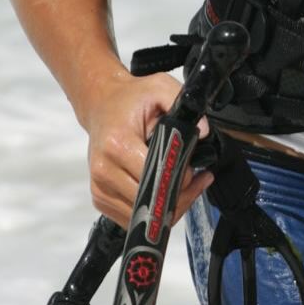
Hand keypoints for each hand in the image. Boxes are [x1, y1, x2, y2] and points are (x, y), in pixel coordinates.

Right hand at [82, 70, 213, 228]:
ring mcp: (100, 187)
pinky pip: (132, 217)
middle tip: (198, 180)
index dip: (179, 178)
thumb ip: (180, 102)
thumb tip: (203, 131)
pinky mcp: (101, 198)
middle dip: (180, 195)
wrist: (101, 106)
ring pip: (143, 214)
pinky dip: (154, 211)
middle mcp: (104, 169)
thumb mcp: (158, 87)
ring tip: (187, 185)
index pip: (154, 175)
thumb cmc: (130, 100)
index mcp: (117, 144)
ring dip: (169, 206)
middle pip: (149, 200)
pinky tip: (167, 193)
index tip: (194, 171)